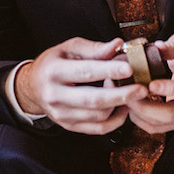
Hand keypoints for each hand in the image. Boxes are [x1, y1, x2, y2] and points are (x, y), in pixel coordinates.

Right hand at [15, 37, 143, 134]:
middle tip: (141, 89)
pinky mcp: (69, 126)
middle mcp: (55, 95)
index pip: (85, 72)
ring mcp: (62, 114)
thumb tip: (117, 45)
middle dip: (121, 95)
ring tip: (130, 92)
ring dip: (119, 105)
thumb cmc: (52, 64)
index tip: (129, 68)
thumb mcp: (69, 48)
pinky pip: (98, 128)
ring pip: (98, 116)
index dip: (109, 70)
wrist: (32, 87)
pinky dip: (115, 120)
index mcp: (54, 72)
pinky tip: (123, 108)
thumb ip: (94, 48)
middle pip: (93, 100)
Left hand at [126, 33, 173, 133]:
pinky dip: (141, 120)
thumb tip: (158, 47)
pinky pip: (157, 128)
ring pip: (163, 124)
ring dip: (141, 114)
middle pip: (173, 113)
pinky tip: (132, 108)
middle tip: (130, 95)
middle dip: (147, 107)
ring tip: (127, 100)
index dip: (170, 89)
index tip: (151, 85)